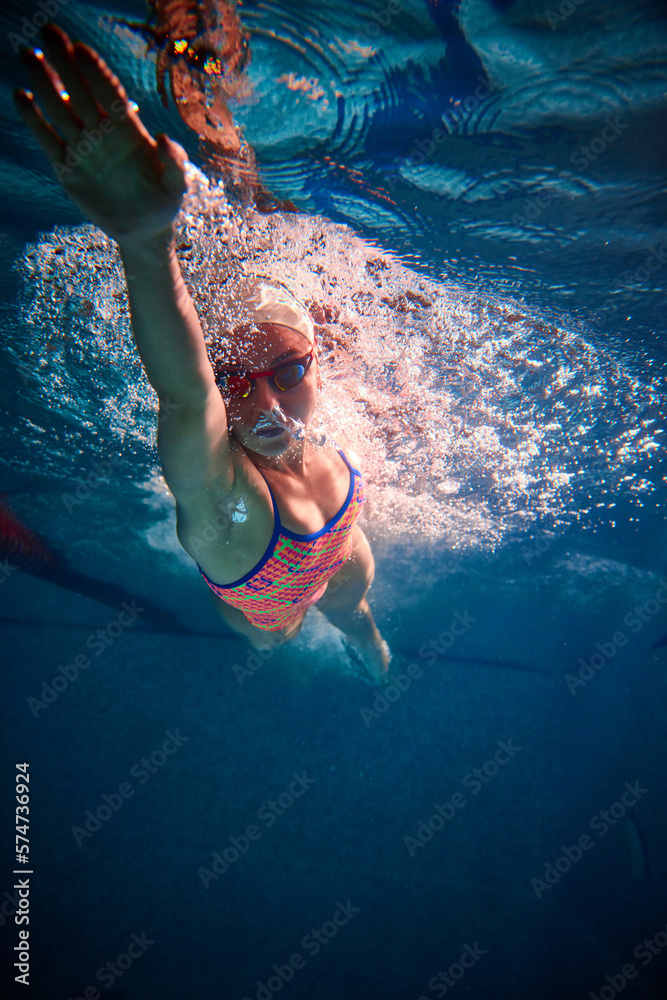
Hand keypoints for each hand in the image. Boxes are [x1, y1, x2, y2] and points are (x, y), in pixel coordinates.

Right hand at [14, 24, 186, 247]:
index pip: (110, 95)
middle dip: (66, 63)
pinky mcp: (67, 167)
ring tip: (29, 55)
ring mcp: (83, 148)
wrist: (143, 230)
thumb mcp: (176, 185)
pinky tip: (21, 97)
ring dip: (45, 83)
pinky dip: (34, 120)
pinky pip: (48, 140)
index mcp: (129, 130)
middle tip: (49, 33)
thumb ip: (174, 162)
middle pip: (81, 93)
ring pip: (60, 110)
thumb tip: (161, 137)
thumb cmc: (163, 202)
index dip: (97, 73)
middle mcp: (102, 133)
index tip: (81, 49)